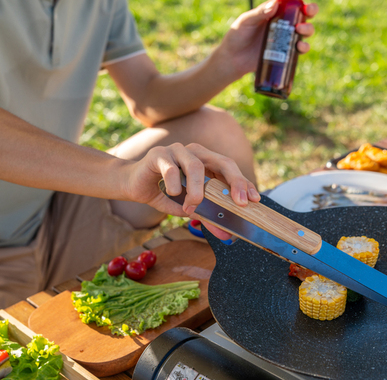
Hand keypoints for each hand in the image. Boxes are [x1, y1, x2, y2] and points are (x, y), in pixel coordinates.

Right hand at [121, 143, 259, 238]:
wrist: (132, 184)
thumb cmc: (164, 192)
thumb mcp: (188, 207)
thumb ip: (207, 216)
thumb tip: (226, 235)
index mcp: (206, 161)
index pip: (231, 170)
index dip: (244, 183)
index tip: (255, 200)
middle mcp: (196, 152)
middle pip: (222, 162)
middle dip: (235, 182)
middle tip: (240, 203)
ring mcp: (178, 150)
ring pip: (196, 166)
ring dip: (198, 190)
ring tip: (193, 206)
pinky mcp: (159, 154)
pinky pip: (171, 168)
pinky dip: (174, 184)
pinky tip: (172, 193)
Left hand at [218, 0, 326, 78]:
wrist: (234, 58)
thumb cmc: (238, 34)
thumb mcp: (246, 20)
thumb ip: (259, 12)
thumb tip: (275, 4)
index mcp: (278, 8)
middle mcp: (286, 21)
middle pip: (306, 12)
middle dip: (312, 9)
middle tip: (308, 10)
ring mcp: (287, 36)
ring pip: (307, 29)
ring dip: (308, 28)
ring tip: (299, 30)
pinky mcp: (287, 51)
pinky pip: (301, 48)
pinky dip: (304, 47)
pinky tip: (299, 46)